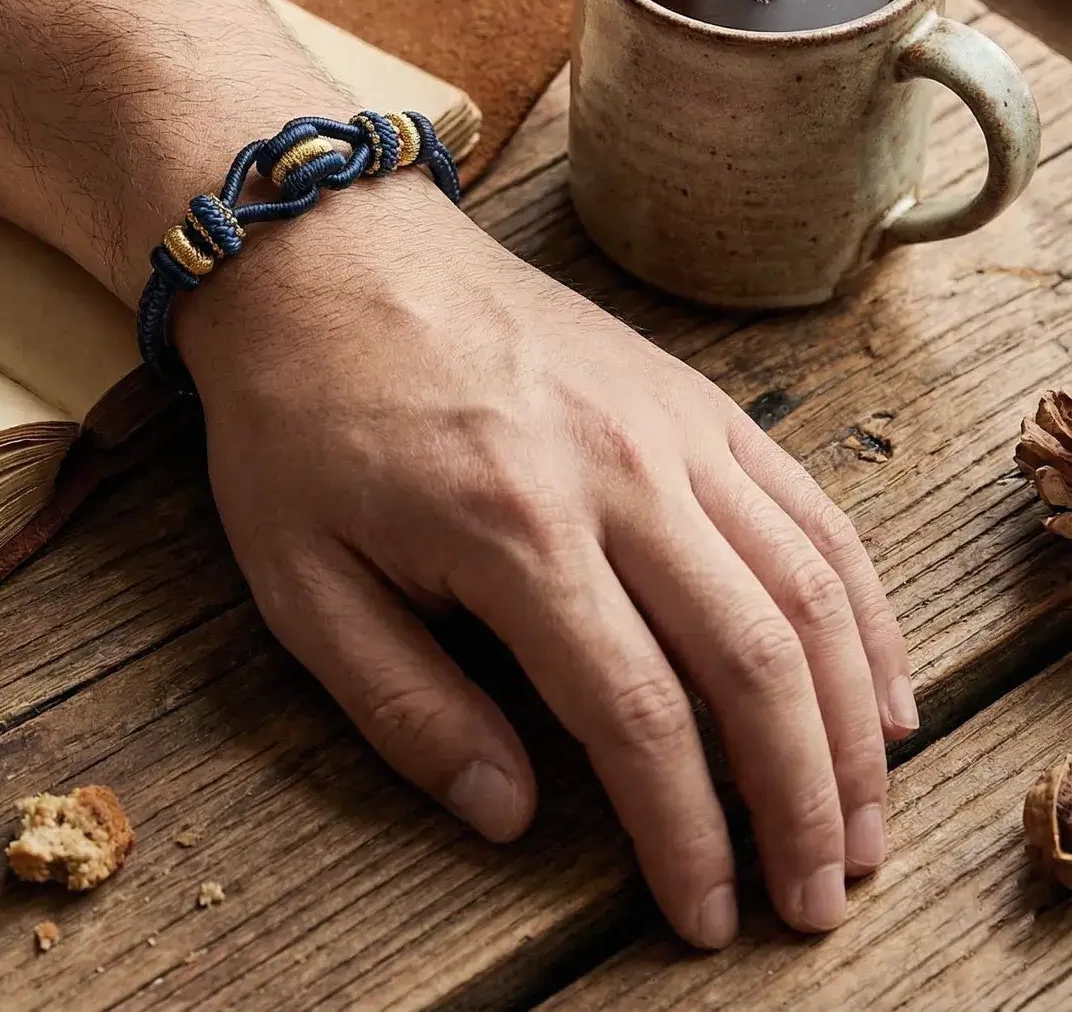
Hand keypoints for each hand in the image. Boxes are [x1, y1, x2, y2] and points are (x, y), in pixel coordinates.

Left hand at [177, 179, 916, 948]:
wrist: (329, 260)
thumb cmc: (302, 418)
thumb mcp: (299, 578)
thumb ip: (403, 705)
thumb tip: (506, 814)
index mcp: (512, 528)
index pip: (637, 717)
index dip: (685, 837)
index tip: (708, 915)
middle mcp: (616, 472)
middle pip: (754, 661)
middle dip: (801, 800)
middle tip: (819, 897)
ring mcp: (666, 423)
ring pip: (806, 585)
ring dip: (855, 715)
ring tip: (869, 815)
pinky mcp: (689, 394)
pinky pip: (806, 503)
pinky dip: (858, 599)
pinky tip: (877, 674)